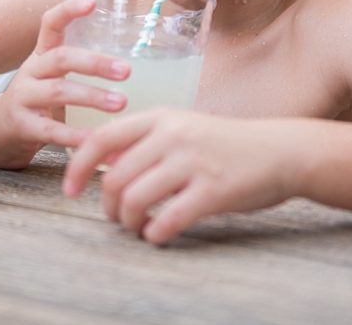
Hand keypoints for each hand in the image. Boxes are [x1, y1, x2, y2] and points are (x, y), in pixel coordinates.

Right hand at [0, 0, 130, 167]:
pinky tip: (96, 138)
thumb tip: (137, 62)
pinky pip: (50, 131)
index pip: (50, 23)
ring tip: (121, 103)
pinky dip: (75, 135)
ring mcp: (23, 98)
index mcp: (41, 55)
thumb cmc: (37, 102)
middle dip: (95, 63)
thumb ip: (80, 67)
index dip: (68, 11)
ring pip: (58, 92)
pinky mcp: (21, 126)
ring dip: (92, 96)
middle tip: (127, 70)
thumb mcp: (51, 76)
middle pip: (61, 58)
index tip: (92, 2)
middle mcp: (30, 71)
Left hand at [63, 111, 306, 244]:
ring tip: (137, 226)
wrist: (281, 151)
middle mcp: (173, 136)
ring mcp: (193, 163)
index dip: (78, 167)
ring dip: (128, 222)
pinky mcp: (213, 191)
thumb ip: (146, 139)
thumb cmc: (226, 144)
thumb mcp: (183, 126)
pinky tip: (158, 235)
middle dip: (107, 205)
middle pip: (114, 177)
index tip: (70, 190)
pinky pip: (167, 220)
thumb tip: (103, 160)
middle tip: (115, 217)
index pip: (102, 139)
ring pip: (134, 200)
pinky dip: (154, 234)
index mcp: (161, 117)